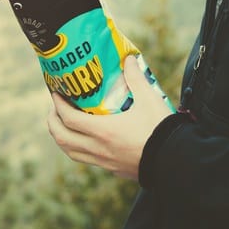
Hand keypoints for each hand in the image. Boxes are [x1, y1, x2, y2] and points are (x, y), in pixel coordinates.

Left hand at [46, 55, 173, 179]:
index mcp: (103, 131)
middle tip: (55, 108)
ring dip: (62, 138)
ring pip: (71, 153)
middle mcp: (98, 148)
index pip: (69, 119)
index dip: (58, 105)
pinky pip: (86, 160)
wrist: (176, 161)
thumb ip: (136, 78)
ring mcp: (104, 162)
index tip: (56, 93)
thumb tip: (128, 59)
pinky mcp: (112, 170)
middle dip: (53, 122)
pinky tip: (86, 139)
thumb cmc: (161, 130)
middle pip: (62, 138)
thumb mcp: (149, 100)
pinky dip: (78, 149)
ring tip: (64, 124)